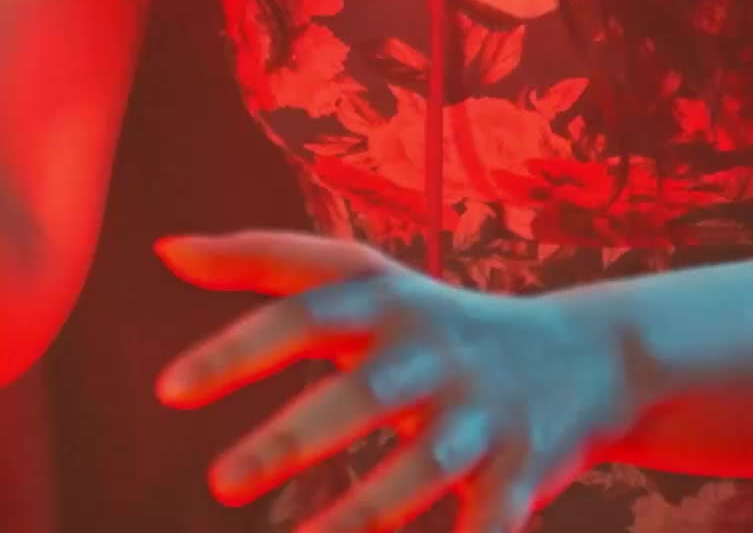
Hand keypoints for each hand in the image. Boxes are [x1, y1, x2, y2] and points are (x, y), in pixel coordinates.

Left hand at [153, 229, 642, 532]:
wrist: (583, 355)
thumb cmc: (439, 321)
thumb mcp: (364, 281)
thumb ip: (265, 263)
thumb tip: (166, 249)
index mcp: (389, 303)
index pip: (308, 312)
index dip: (239, 348)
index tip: (168, 391)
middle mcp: (435, 351)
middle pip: (363, 392)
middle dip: (294, 437)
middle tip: (221, 483)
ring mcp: (482, 412)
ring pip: (422, 466)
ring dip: (361, 512)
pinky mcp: (523, 469)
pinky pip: (486, 523)